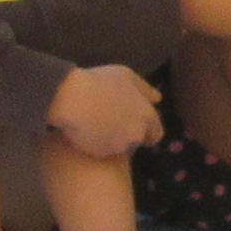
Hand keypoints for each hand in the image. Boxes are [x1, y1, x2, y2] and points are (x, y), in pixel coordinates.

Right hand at [45, 60, 162, 159]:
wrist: (72, 99)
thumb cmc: (100, 82)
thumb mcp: (126, 76)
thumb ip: (145, 89)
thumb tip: (157, 99)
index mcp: (146, 115)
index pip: (156, 133)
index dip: (148, 131)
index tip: (138, 127)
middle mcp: (136, 134)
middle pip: (137, 140)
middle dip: (128, 134)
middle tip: (112, 122)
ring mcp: (118, 146)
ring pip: (119, 146)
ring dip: (112, 139)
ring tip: (96, 124)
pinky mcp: (99, 154)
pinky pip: (101, 151)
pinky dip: (96, 144)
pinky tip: (86, 132)